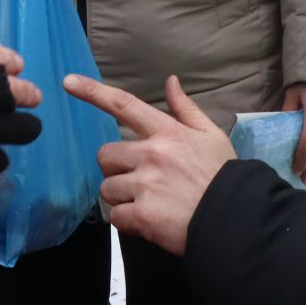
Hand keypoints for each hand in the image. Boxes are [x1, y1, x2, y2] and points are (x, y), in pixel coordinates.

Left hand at [65, 73, 234, 256]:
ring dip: (121, 198)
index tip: (69, 82)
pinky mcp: (143, 215)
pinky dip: (128, 222)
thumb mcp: (211, 135)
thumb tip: (171, 82)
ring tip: (147, 203)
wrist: (236, 220)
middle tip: (138, 180)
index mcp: (168, 133)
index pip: (124, 105)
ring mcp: (146, 185)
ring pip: (107, 188)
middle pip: (106, 154)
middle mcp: (153, 154)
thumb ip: (186, 109)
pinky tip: (148, 221)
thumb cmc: (224, 177)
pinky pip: (116, 217)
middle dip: (116, 169)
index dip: (93, 92)